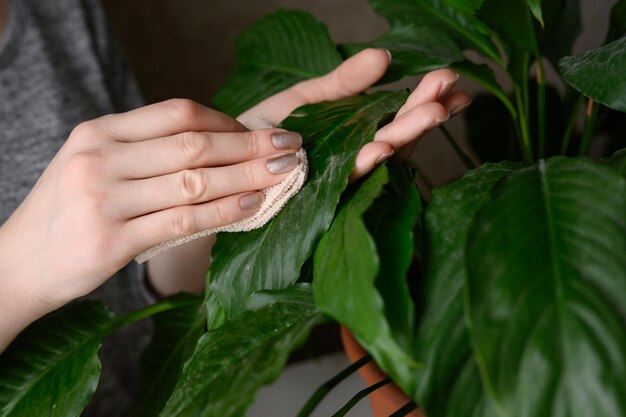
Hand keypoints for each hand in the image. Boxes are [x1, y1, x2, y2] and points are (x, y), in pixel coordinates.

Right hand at [0, 99, 301, 347]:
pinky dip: (224, 211)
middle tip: (292, 146)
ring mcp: (103, 199)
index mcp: (99, 132)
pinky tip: (253, 204)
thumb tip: (219, 144)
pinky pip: (183, 221)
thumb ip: (147, 152)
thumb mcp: (97, 167)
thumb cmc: (69, 213)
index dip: (227, 121)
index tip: (260, 132)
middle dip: (251, 145)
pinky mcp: (110, 241)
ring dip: (248, 176)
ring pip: (195, 181)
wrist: (18, 264)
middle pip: (193, 143)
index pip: (177, 112)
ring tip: (284, 173)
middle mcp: (100, 158)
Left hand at [239, 48, 471, 180]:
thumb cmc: (267, 131)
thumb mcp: (308, 98)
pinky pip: (346, 178)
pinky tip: (383, 146)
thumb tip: (385, 56)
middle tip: (451, 93)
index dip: (426, 99)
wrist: (226, 159)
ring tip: (434, 113)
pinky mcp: (321, 194)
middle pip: (399, 135)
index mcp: (356, 131)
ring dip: (407, 135)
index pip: (399, 114)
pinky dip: (366, 163)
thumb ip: (344, 82)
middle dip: (425, 114)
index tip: (451, 79)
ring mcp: (341, 176)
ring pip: (381, 156)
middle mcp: (355, 156)